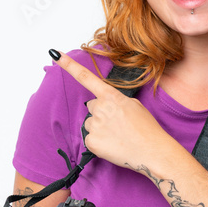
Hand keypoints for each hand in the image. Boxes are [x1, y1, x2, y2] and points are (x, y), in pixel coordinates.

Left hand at [50, 50, 172, 168]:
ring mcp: (94, 125)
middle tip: (119, 124)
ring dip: (101, 129)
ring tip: (119, 136)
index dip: (68, 65)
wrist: (152, 152)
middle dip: (102, 114)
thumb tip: (108, 106)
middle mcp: (100, 108)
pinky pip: (90, 139)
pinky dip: (99, 143)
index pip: (86, 77)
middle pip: (92, 107)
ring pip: (91, 124)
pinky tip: (113, 145)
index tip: (55, 54)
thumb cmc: (147, 130)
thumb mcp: (135, 106)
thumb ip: (116, 101)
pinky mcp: (91, 141)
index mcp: (111, 96)